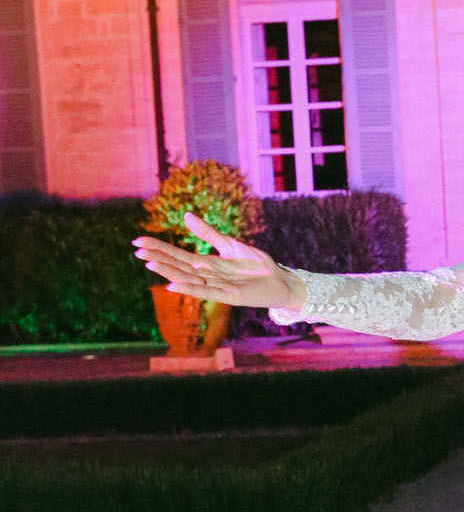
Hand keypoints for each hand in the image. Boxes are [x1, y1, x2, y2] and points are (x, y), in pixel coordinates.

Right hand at [133, 211, 299, 309]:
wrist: (279, 280)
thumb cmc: (256, 265)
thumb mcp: (229, 244)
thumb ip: (207, 233)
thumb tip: (186, 216)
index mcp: (207, 264)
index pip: (177, 255)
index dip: (159, 248)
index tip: (138, 241)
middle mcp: (208, 276)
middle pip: (178, 266)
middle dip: (158, 258)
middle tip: (136, 250)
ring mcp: (217, 286)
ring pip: (187, 279)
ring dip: (168, 272)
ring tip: (149, 263)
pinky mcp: (229, 296)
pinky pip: (205, 292)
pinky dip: (188, 288)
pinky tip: (172, 285)